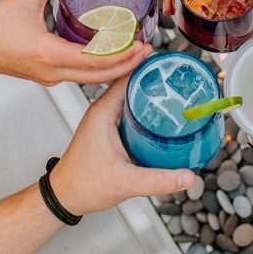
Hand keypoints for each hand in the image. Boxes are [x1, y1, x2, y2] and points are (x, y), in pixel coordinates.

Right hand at [0, 0, 152, 85]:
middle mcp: (53, 71)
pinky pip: (82, 76)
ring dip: (116, 67)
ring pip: (92, 79)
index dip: (121, 54)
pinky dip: (101, 67)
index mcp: (49, 54)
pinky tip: (112, 54)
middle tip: (148, 48)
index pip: (94, 60)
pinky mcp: (50, 76)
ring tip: (136, 51)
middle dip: (127, 64)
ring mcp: (52, 77)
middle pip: (100, 75)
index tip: (140, 44)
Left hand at [51, 77, 196, 214]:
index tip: (164, 55)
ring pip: (129, 93)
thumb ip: (159, 180)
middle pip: (129, 80)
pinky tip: (160, 109)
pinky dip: (144, 103)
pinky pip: (129, 107)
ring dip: (148, 87)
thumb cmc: (82, 185)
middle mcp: (102, 110)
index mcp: (102, 112)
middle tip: (175, 67)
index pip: (125, 75)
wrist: (64, 197)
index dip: (145, 63)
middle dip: (152, 72)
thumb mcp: (125, 182)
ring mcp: (104, 119)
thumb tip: (188, 177)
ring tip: (172, 82)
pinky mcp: (108, 128)